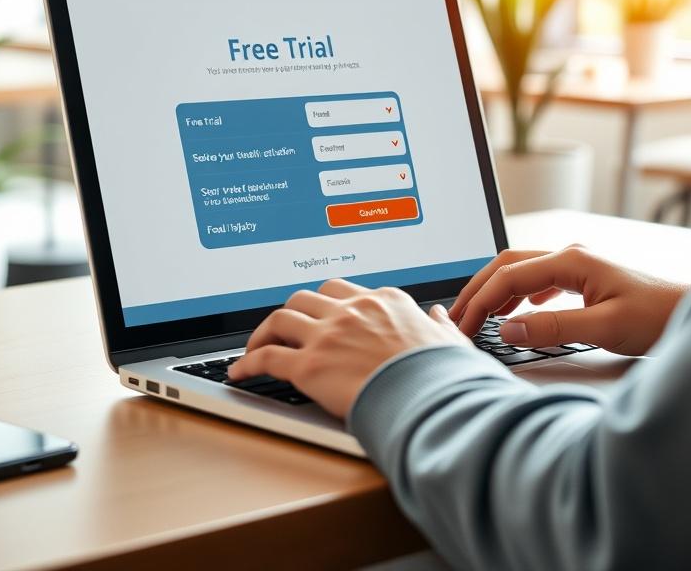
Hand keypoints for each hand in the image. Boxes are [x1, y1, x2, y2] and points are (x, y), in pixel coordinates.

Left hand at [228, 279, 469, 417]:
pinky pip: (267, 356)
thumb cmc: (444, 376)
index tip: (320, 315)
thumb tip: (436, 316)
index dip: (327, 304)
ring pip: (281, 318)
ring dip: (264, 332)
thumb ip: (439, 325)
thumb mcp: (450, 341)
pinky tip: (240, 372)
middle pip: (307, 297)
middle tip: (285, 328)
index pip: (344, 291)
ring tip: (256, 347)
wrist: (433, 398)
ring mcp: (329, 335)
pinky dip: (248, 362)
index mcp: (385, 301)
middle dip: (293, 311)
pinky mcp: (310, 365)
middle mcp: (353, 311)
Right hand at [448, 246, 689, 355]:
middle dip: (478, 291)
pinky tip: (515, 313)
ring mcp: (577, 265)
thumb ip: (552, 327)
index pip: (509, 276)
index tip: (463, 326)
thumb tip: (507, 329)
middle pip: (508, 265)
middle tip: (458, 318)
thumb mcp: (603, 328)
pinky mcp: (584, 279)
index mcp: (571, 260)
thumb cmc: (657, 316)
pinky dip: (517, 296)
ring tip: (478, 318)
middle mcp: (570, 256)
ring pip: (521, 272)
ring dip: (496, 293)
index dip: (480, 301)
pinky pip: (538, 282)